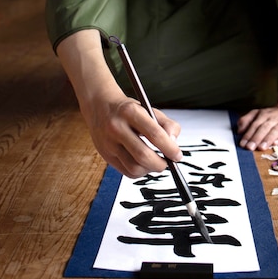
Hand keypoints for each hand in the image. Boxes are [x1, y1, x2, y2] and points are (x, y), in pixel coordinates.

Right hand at [56, 29, 181, 177]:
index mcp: (130, 111)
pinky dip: (140, 172)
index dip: (169, 148)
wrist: (99, 106)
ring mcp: (108, 143)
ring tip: (155, 162)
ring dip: (150, 169)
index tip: (178, 155)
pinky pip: (126, 172)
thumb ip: (166, 124)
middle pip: (143, 155)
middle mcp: (116, 127)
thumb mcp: (148, 108)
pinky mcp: (105, 155)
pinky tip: (144, 164)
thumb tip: (174, 143)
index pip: (154, 134)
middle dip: (160, 164)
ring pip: (134, 167)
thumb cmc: (128, 109)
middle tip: (168, 162)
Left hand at [237, 90, 277, 150]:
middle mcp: (273, 118)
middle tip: (249, 147)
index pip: (254, 125)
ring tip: (261, 147)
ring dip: (267, 139)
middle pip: (263, 128)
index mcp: (263, 114)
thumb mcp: (258, 113)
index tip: (242, 144)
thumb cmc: (273, 114)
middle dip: (256, 138)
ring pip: (275, 131)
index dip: (248, 134)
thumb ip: (247, 120)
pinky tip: (276, 144)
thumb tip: (239, 130)